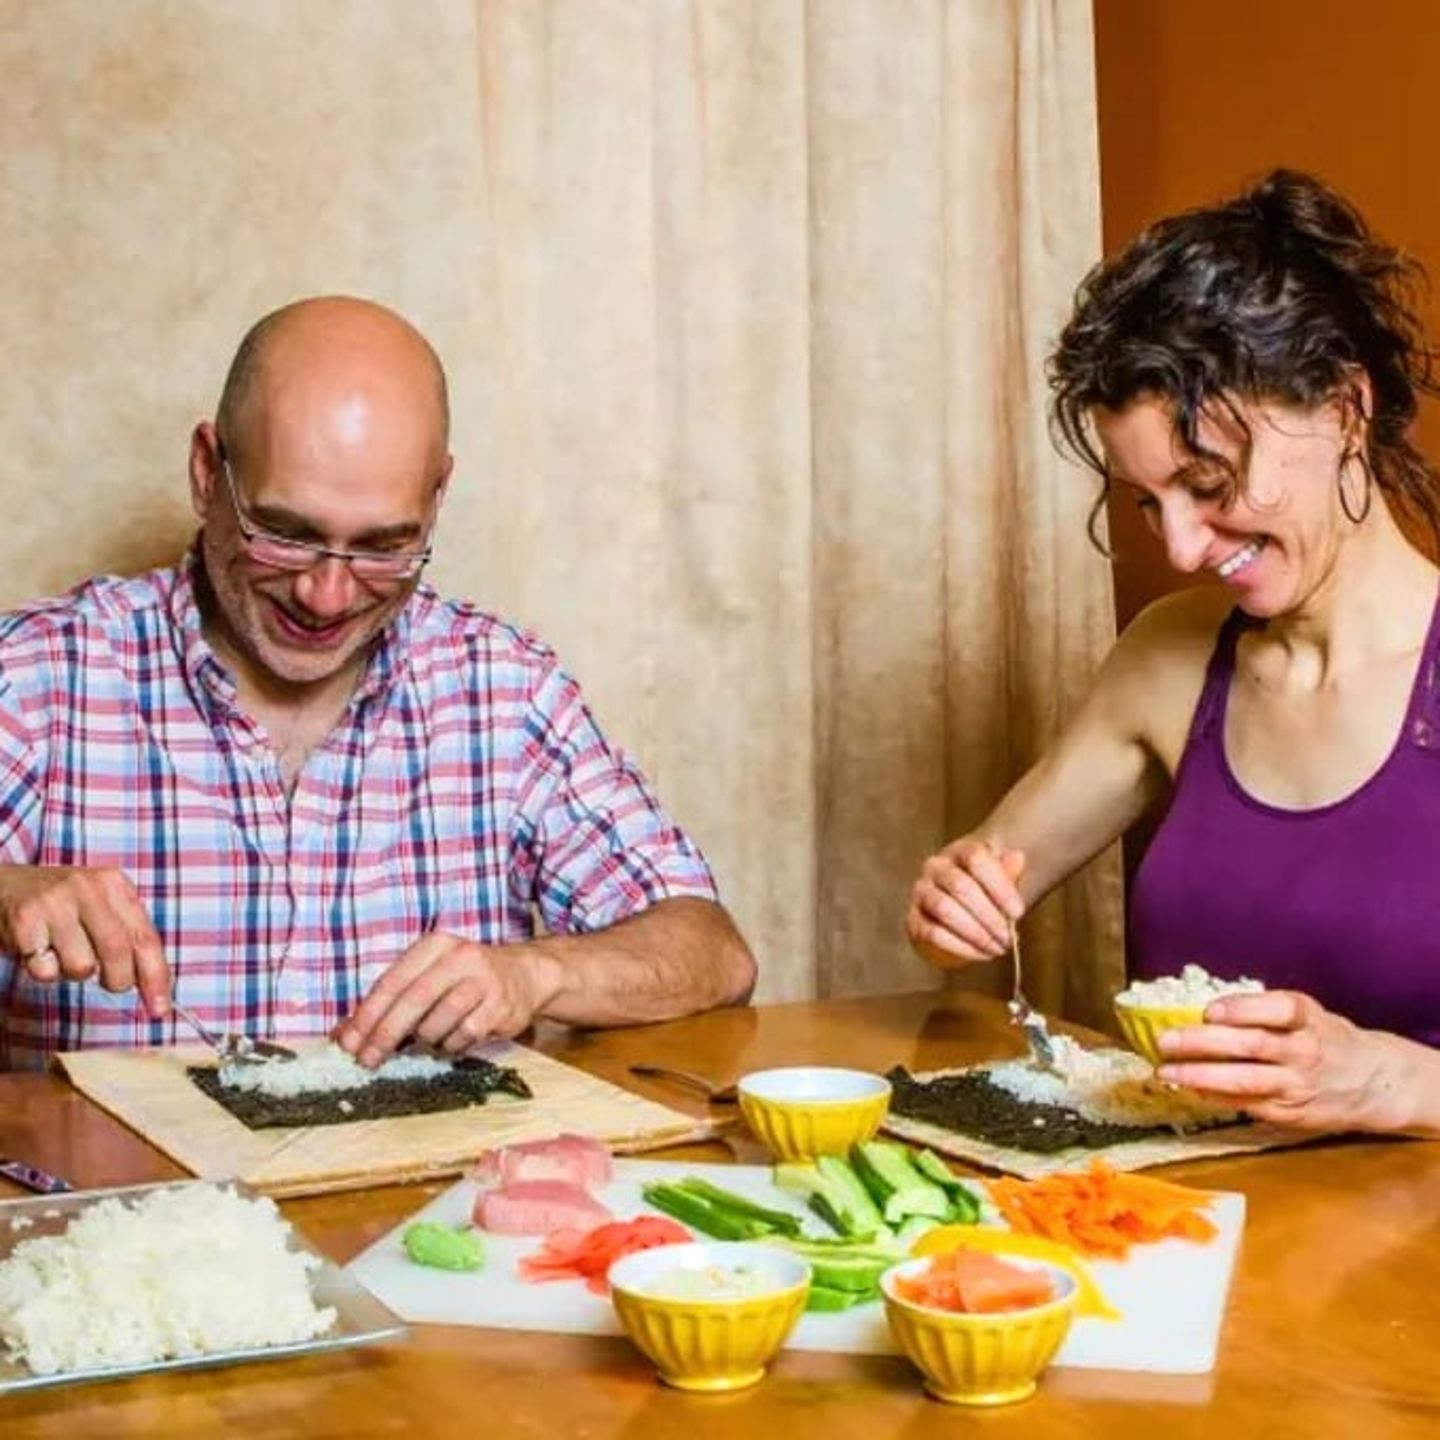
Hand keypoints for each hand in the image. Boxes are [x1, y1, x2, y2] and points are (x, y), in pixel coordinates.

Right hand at [0, 864, 169, 1017]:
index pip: (146, 937)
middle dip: (118, 980)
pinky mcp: (24, 920)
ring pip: (82, 967)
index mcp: (114, 884)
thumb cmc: (60, 906)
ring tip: (61, 952)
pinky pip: (46, 971)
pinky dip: (44, 971)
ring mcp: (55, 902)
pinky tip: (38, 950)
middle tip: (108, 982)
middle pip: (118, 952)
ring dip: (73, 972)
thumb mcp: (99, 907)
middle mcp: (88, 888)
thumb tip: (154, 987)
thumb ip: (126, 937)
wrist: (4, 886)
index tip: (160, 1008)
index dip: (156, 977)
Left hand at [337, 933, 558, 1067]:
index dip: (366, 1016)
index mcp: (433, 946)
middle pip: (412, 1001)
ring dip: (426, 1040)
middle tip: (367, 1060)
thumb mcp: (427, 978)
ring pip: (437, 1022)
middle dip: (385, 1035)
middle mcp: (459, 957)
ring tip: (431, 1037)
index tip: (347, 1044)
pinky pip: (463, 1036)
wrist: (524, 975)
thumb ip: (389, 1003)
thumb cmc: (463, 981)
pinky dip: (451, 1046)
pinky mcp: (501, 1005)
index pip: (391, 982)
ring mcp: (483, 980)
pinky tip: (455, 1039)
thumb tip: (344, 1036)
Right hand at [906, 838, 1025, 966]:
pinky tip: (980, 953)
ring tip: (997, 947)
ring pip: (944, 909)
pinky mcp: (914, 919)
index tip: (1018, 913)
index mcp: (959, 851)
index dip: (999, 887)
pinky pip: (932, 933)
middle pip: (960, 886)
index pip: (976, 859)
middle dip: (989, 916)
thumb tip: (1017, 858)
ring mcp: (921, 892)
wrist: (960, 903)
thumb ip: (1009, 871)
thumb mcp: (1001, 876)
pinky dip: (959, 946)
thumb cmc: (984, 889)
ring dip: (975, 933)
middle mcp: (935, 867)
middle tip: (1009, 937)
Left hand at [1156, 990, 1413, 1132]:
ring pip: (1246, 1080)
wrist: (1376, 1081)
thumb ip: (1264, 1012)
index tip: (1209, 1010)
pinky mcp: (1291, 1111)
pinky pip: (1248, 1103)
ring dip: (1201, 1076)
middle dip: (1203, 1043)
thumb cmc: (1327, 1038)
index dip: (1242, 1009)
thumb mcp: (1306, 1014)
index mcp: (1309, 1018)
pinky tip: (1191, 1089)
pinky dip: (1217, 1096)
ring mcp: (1298, 1084)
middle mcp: (1305, 1050)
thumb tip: (1204, 1012)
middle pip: (1252, 1045)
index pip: (1278, 1009)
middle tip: (1166, 1040)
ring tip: (1167, 1072)